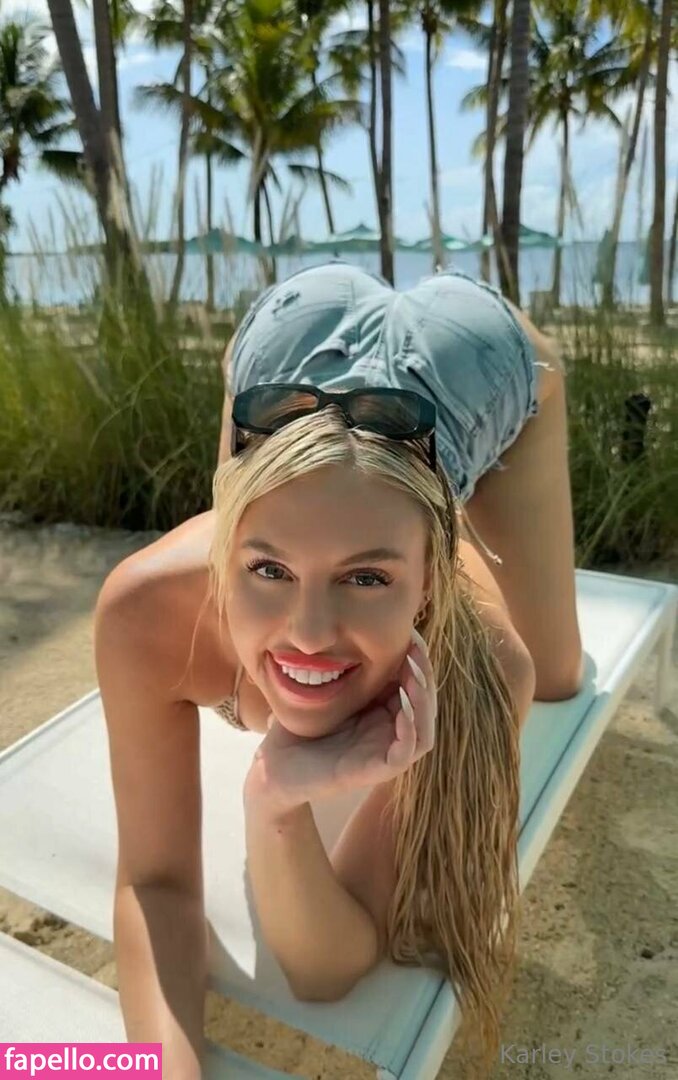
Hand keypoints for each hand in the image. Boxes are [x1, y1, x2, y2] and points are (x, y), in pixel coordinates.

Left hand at [244, 629, 436, 809]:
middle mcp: (387, 735)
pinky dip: (411, 729)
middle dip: (424, 673)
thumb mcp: (322, 691)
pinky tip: (404, 704)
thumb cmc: (295, 730)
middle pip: (425, 705)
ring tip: (413, 670)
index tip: (409, 632)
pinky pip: (406, 752)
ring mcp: (382, 754)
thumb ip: (341, 666)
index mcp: (381, 716)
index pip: (414, 687)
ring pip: (424, 730)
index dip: (417, 660)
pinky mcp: (374, 772)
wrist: (273, 770)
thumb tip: (349, 625)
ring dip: (424, 699)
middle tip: (414, 645)